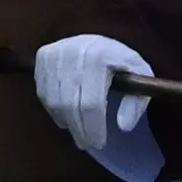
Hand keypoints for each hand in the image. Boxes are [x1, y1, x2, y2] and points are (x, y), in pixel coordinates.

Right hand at [29, 34, 153, 157]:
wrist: (97, 38)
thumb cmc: (119, 60)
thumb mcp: (138, 76)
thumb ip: (136, 102)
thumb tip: (123, 126)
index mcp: (99, 55)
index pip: (91, 102)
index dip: (94, 127)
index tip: (99, 143)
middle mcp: (73, 52)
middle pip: (70, 104)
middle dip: (79, 130)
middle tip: (87, 144)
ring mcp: (55, 53)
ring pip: (55, 101)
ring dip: (66, 122)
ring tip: (78, 131)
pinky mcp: (42, 56)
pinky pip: (43, 93)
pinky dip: (53, 110)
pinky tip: (65, 116)